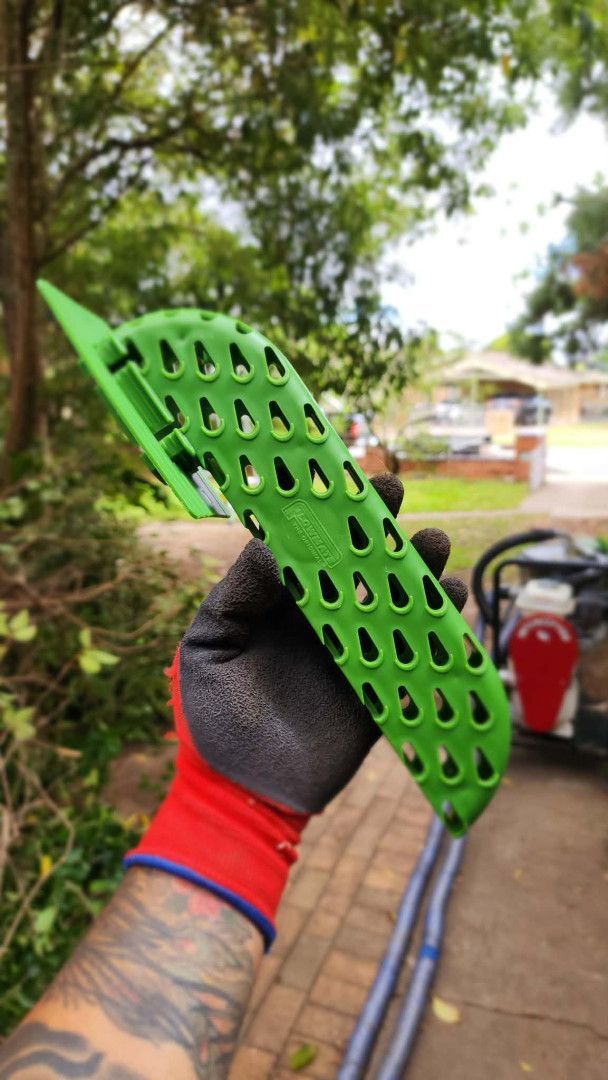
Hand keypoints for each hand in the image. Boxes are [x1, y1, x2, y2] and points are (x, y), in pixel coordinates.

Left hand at [127, 474, 466, 943]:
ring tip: (432, 545)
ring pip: (394, 603)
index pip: (310, 548)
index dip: (332, 514)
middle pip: (360, 567)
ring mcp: (354, 655)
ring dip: (417, 572)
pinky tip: (448, 604)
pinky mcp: (378, 693)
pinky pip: (413, 656)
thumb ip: (239, 593)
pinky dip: (435, 630)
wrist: (237, 790)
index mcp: (281, 605)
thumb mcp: (208, 643)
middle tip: (398, 498)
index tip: (352, 481)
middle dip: (381, 531)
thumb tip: (275, 546)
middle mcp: (321, 622)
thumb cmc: (211, 713)